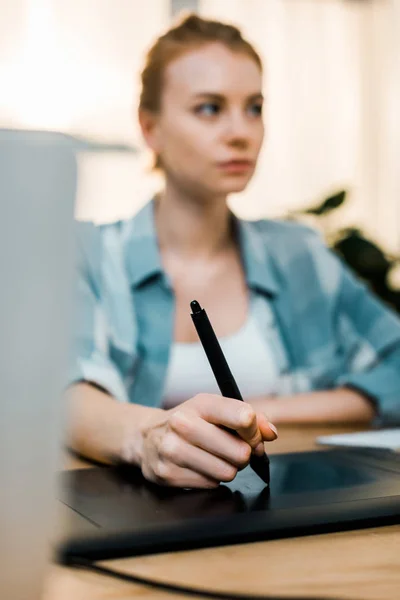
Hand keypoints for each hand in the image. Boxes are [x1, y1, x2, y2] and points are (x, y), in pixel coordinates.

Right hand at [135, 394, 277, 487]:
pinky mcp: (167, 474)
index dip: (256, 432)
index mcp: (201, 404)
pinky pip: (210, 485)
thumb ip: (251, 418)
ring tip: (214, 458)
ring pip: (227, 472)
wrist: (147, 436)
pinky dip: (210, 479)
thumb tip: (270, 433)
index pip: (244, 417)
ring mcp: (173, 450)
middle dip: (243, 455)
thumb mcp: (216, 410)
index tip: (252, 436)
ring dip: (227, 469)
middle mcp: (183, 423)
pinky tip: (198, 467)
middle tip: (232, 450)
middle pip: (240, 452)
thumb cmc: (190, 421)